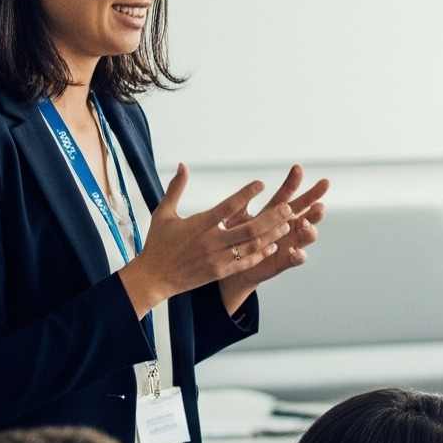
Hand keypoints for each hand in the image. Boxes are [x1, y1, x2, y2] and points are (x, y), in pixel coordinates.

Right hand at [121, 166, 294, 312]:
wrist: (153, 277)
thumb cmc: (158, 243)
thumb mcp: (163, 213)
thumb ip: (175, 189)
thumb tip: (182, 165)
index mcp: (199, 224)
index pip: (227, 207)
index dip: (246, 194)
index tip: (261, 183)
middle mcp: (211, 241)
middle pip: (248, 228)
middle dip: (271, 218)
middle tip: (288, 207)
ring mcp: (217, 258)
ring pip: (251, 246)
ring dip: (272, 235)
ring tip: (288, 224)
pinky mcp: (220, 272)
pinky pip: (245, 262)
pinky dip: (260, 254)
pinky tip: (274, 245)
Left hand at [216, 166, 329, 296]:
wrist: (234, 267)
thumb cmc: (236, 239)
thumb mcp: (235, 219)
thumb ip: (240, 205)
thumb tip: (247, 188)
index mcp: (276, 212)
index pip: (287, 193)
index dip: (293, 181)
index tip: (297, 168)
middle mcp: (288, 226)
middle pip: (307, 211)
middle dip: (315, 202)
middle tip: (318, 198)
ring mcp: (290, 243)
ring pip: (307, 234)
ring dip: (310, 229)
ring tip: (305, 224)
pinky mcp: (285, 261)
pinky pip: (297, 259)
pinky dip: (299, 256)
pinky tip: (297, 252)